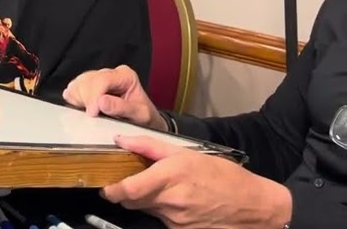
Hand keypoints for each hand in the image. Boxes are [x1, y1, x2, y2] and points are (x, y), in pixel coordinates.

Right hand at [62, 65, 166, 131]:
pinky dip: (74, 98)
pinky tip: (83, 107)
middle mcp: (110, 73)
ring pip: (78, 82)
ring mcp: (97, 77)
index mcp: (125, 76)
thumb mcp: (139, 114)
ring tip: (91, 112)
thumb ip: (121, 108)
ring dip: (80, 99)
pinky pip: (73, 87)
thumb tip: (101, 102)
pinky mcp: (87, 84)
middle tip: (92, 116)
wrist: (141, 119)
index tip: (92, 112)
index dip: (94, 95)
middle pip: (88, 80)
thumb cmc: (143, 116)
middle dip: (86, 99)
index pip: (103, 79)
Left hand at [101, 135, 291, 228]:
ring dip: (145, 201)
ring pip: (146, 211)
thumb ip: (150, 146)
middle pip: (131, 202)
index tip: (106, 185)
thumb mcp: (187, 153)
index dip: (111, 190)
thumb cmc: (224, 176)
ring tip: (160, 189)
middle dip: (124, 193)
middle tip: (128, 181)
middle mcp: (169, 202)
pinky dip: (162, 211)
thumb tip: (121, 140)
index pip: (127, 190)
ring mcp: (175, 221)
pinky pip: (162, 220)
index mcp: (169, 178)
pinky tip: (177, 202)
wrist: (254, 207)